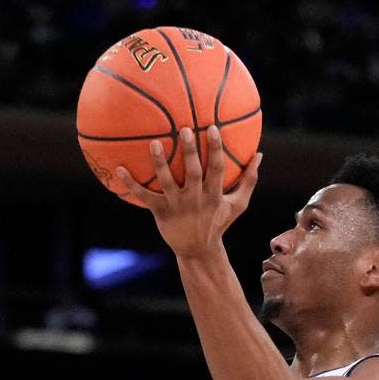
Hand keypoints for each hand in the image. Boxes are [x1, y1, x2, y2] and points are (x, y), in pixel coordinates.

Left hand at [116, 126, 261, 258]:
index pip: (217, 169)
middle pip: (193, 173)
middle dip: (190, 152)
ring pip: (167, 182)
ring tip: (154, 143)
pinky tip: (118, 168)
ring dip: (160, 163)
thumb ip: (249, 180)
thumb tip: (260, 154)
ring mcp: (177, 207)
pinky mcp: (161, 212)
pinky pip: (144, 197)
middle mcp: (195, 200)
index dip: (215, 149)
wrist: (198, 250)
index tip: (212, 128)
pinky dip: (131, 184)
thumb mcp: (237, 205)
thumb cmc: (218, 222)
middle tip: (185, 130)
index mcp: (214, 196)